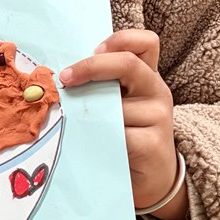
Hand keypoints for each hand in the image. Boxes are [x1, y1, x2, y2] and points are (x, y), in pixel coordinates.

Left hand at [58, 29, 188, 219]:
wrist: (150, 179)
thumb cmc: (125, 137)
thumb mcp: (115, 106)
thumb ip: (100, 87)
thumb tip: (61, 77)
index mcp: (146, 77)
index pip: (145, 43)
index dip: (119, 40)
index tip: (94, 50)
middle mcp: (156, 91)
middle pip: (128, 63)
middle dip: (91, 67)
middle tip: (65, 78)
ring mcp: (158, 117)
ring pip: (115, 104)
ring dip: (89, 112)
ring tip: (77, 124)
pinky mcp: (153, 144)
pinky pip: (117, 133)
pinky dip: (98, 136)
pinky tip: (91, 145)